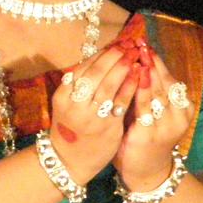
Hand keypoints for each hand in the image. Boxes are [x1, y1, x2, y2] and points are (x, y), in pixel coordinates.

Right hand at [50, 44, 140, 184]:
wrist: (69, 160)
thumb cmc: (72, 127)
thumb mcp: (68, 103)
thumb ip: (81, 84)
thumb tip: (101, 56)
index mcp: (63, 94)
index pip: (84, 67)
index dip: (102, 53)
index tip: (117, 42)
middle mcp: (74, 104)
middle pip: (96, 73)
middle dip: (114, 56)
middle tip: (128, 45)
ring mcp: (90, 116)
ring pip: (108, 85)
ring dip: (123, 67)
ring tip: (135, 55)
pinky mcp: (107, 126)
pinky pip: (120, 102)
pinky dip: (130, 86)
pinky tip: (139, 75)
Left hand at [113, 41, 192, 191]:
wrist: (145, 171)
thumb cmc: (146, 136)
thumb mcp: (152, 112)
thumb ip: (148, 91)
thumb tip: (136, 60)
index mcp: (184, 109)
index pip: (171, 79)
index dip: (158, 62)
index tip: (145, 44)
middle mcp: (179, 117)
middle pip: (165, 83)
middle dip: (151, 62)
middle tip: (138, 44)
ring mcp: (166, 126)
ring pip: (157, 93)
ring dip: (146, 72)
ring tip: (136, 55)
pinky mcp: (150, 135)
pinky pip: (144, 108)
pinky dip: (139, 91)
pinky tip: (132, 78)